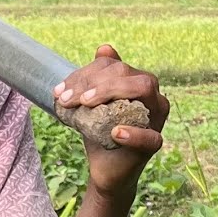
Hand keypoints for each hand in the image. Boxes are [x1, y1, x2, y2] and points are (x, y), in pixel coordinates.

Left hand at [53, 45, 168, 200]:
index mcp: (138, 85)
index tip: (60, 90)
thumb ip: (96, 79)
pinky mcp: (154, 144)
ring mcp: (157, 120)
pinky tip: (116, 133)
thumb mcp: (91, 104)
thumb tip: (105, 48)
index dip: (87, 72)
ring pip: (143, 90)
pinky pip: (151, 137)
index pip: (115, 66)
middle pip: (129, 72)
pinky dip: (133, 133)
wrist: (104, 169)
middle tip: (68, 99)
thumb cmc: (99, 133)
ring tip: (85, 104)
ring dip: (110, 93)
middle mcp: (153, 98)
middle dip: (95, 81)